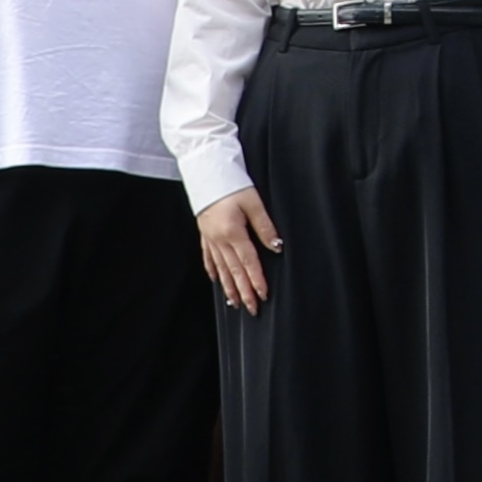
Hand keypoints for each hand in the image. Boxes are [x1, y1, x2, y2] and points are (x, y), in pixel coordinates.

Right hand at [195, 187, 279, 314]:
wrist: (207, 173)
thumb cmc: (233, 185)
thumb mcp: (254, 202)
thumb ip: (265, 226)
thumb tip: (276, 247)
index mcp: (233, 233)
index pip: (248, 262)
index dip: (257, 280)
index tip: (264, 295)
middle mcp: (220, 240)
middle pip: (234, 271)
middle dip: (244, 291)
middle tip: (252, 308)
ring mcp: (210, 238)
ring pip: (221, 269)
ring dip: (229, 287)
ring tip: (235, 303)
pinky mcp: (205, 234)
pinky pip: (209, 258)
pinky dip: (213, 271)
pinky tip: (216, 280)